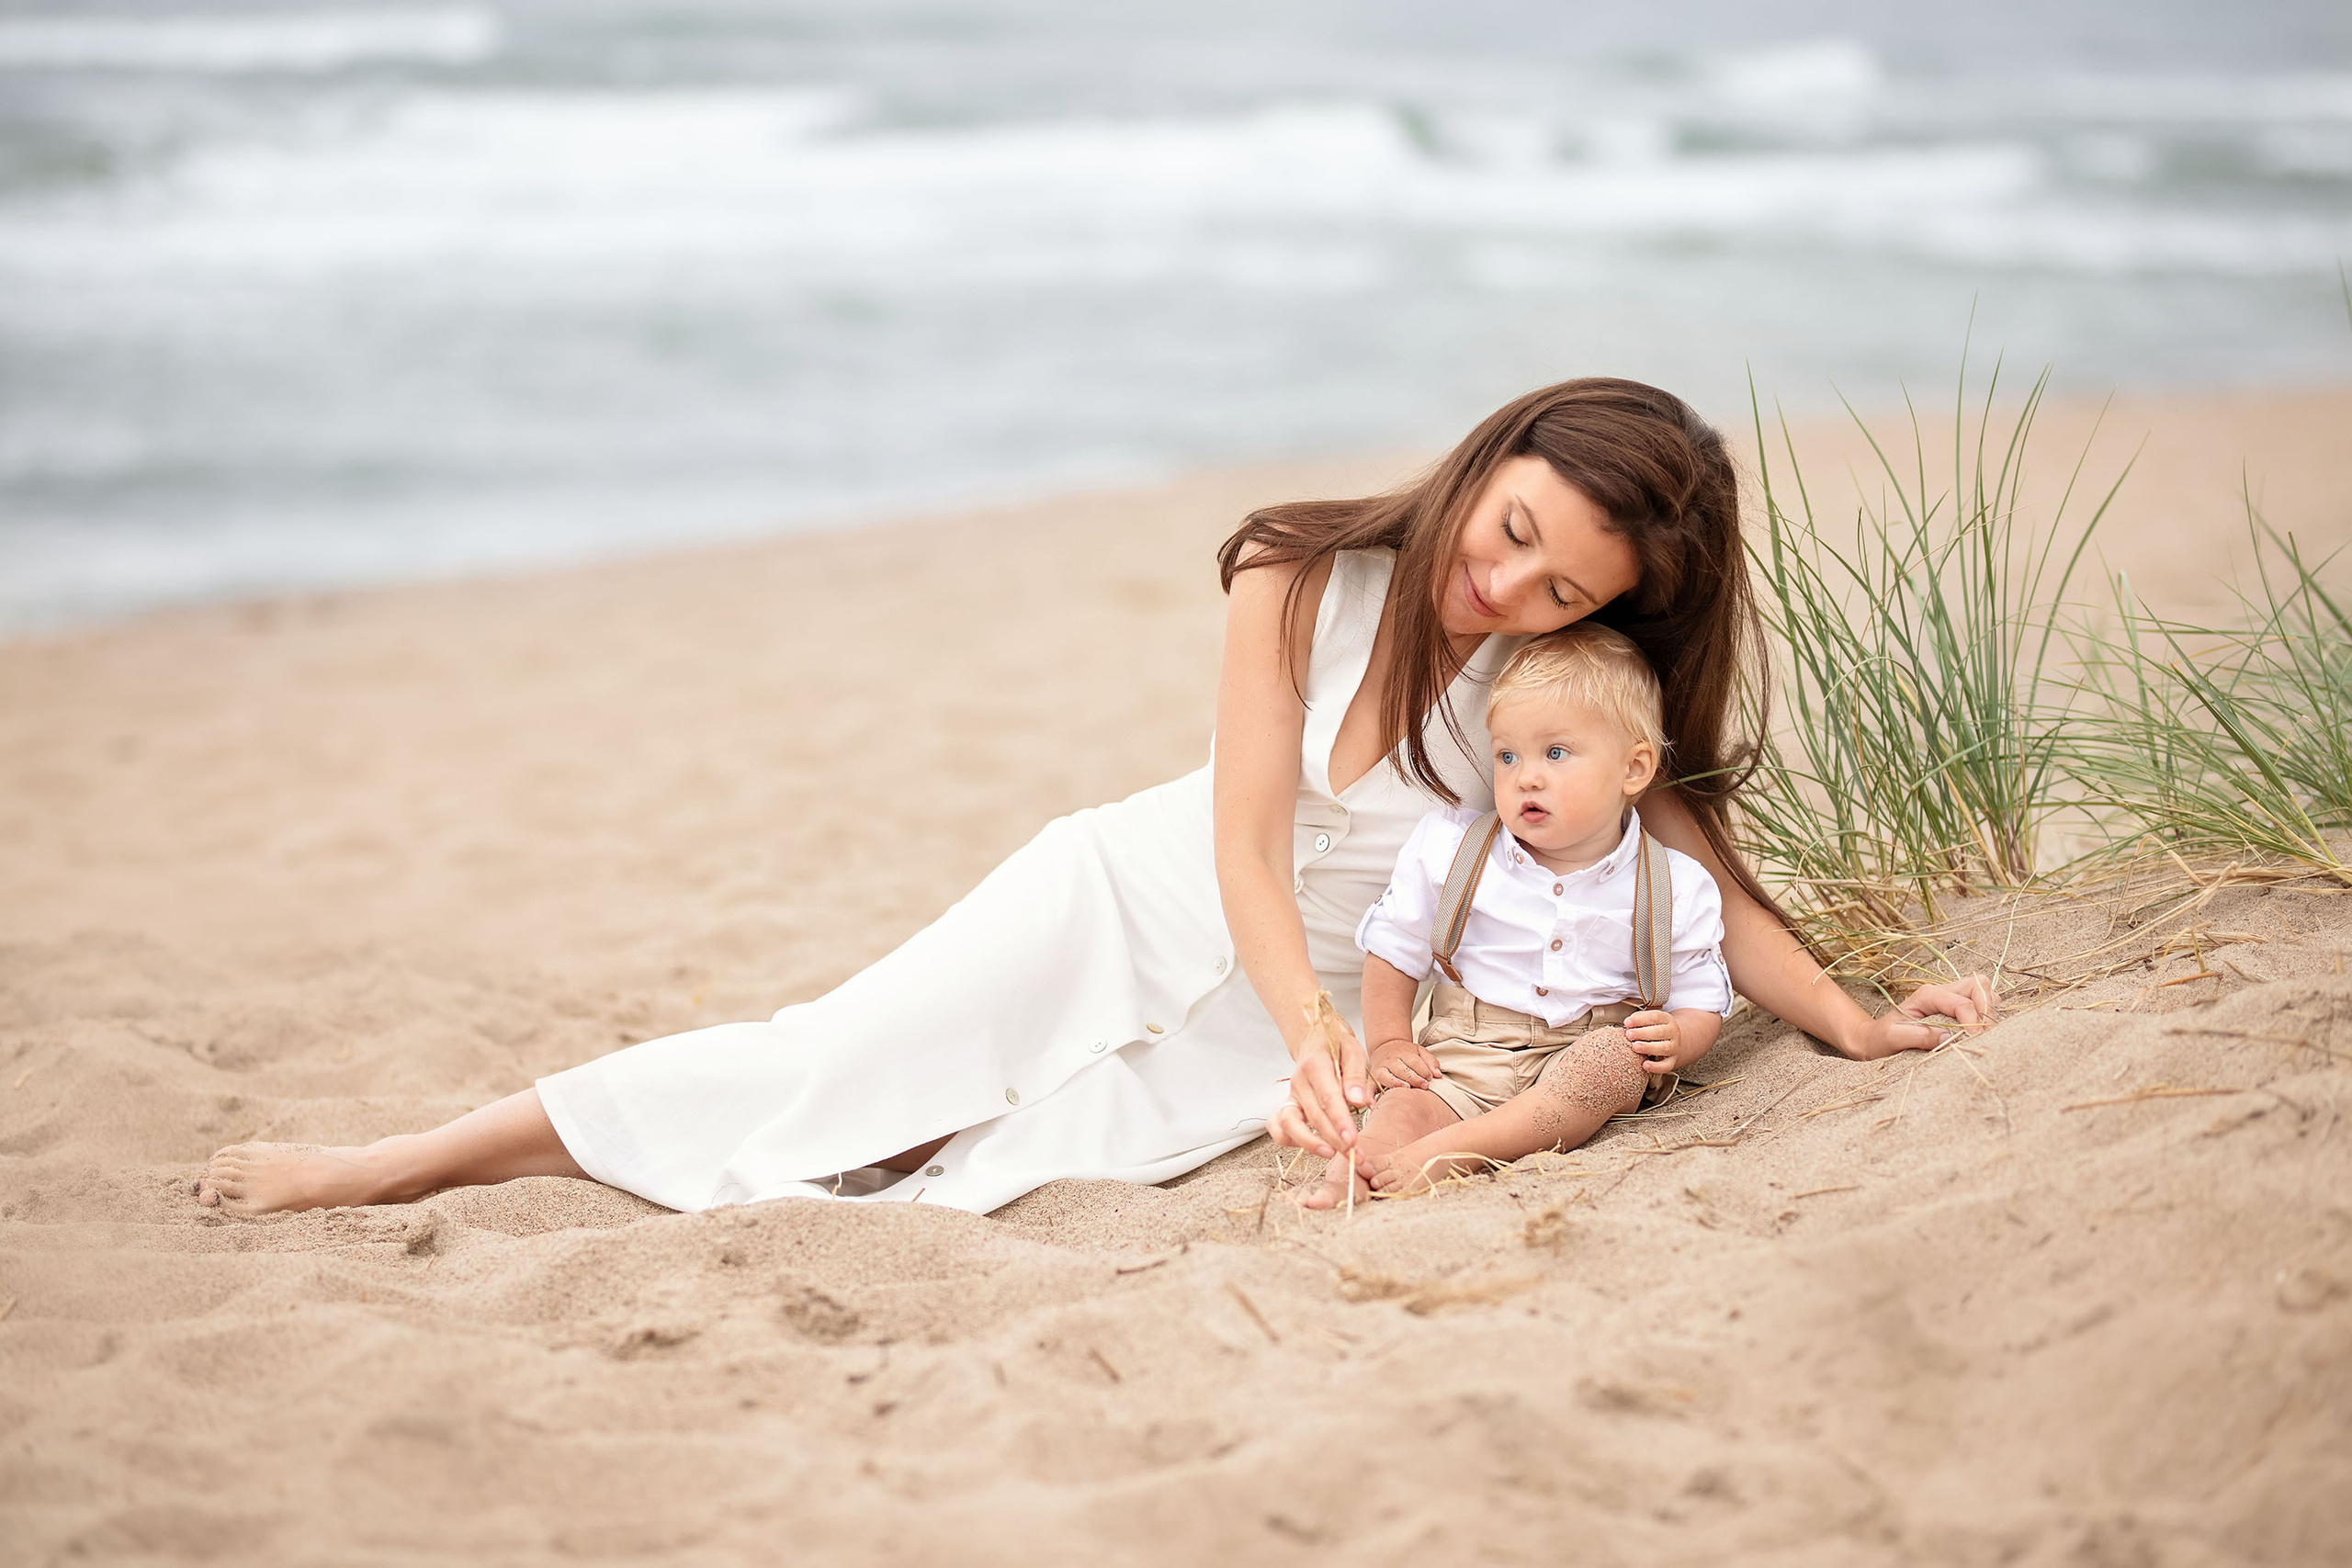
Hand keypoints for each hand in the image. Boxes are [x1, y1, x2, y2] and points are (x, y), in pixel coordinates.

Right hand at [1267, 1016, 1368, 1157]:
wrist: (1315, 1040)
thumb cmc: (1337, 1047)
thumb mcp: (1353, 1050)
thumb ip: (1356, 1075)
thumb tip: (1358, 1101)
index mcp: (1315, 1064)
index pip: (1327, 1097)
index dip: (1339, 1121)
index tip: (1352, 1139)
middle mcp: (1299, 1081)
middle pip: (1313, 1116)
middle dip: (1334, 1139)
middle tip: (1354, 1153)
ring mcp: (1290, 1095)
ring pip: (1289, 1124)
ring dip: (1309, 1144)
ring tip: (1332, 1154)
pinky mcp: (1287, 1106)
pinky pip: (1278, 1127)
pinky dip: (1289, 1140)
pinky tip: (1313, 1147)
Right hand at [1367, 1036, 1441, 1091]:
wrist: (1385, 1047)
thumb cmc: (1405, 1053)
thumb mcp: (1419, 1051)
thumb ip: (1430, 1061)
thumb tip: (1438, 1075)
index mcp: (1403, 1053)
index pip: (1414, 1061)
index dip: (1423, 1070)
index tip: (1430, 1078)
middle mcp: (1390, 1061)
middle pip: (1401, 1069)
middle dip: (1413, 1078)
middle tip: (1424, 1086)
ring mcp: (1380, 1070)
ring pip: (1386, 1077)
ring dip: (1396, 1083)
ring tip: (1406, 1089)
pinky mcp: (1372, 1080)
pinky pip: (1369, 1088)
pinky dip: (1370, 1097)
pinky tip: (1374, 1105)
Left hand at [1623, 1010, 1687, 1073]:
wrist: (1671, 1042)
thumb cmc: (1654, 1030)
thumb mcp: (1650, 1021)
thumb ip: (1639, 1021)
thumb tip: (1628, 1023)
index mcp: (1666, 1020)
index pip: (1655, 1017)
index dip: (1640, 1019)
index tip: (1627, 1022)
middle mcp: (1673, 1033)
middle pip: (1660, 1032)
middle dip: (1643, 1033)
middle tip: (1629, 1035)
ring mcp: (1674, 1048)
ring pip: (1663, 1048)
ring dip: (1648, 1047)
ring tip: (1635, 1047)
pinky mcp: (1672, 1062)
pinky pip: (1666, 1066)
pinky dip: (1656, 1067)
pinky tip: (1645, 1065)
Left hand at [1844, 974, 1997, 1059]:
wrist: (1874, 1039)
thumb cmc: (1881, 1038)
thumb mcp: (1893, 1039)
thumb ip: (1918, 1037)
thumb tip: (1948, 1038)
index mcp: (1927, 995)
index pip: (1961, 1002)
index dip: (1973, 1022)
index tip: (1973, 1041)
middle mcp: (1941, 991)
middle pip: (1978, 985)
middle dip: (1987, 1009)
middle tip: (1984, 1035)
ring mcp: (1950, 998)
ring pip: (1983, 990)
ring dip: (1989, 1010)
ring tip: (1983, 1034)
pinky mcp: (1955, 1008)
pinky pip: (1980, 1002)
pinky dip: (1987, 1014)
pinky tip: (1981, 1031)